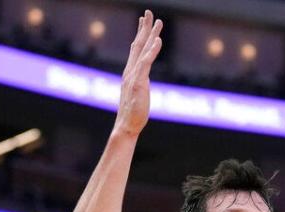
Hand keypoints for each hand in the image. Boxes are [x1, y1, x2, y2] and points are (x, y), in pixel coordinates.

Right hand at [114, 11, 162, 136]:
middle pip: (138, 44)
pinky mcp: (139, 82)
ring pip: (143, 50)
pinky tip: (158, 40)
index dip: (140, 34)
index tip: (143, 21)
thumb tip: (142, 81)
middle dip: (144, 28)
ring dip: (150, 34)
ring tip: (158, 21)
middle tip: (149, 12)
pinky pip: (146, 63)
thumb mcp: (138, 94)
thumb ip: (139, 84)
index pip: (136, 49)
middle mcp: (130, 71)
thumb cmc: (133, 113)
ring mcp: (134, 76)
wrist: (126, 125)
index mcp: (130, 72)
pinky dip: (152, 50)